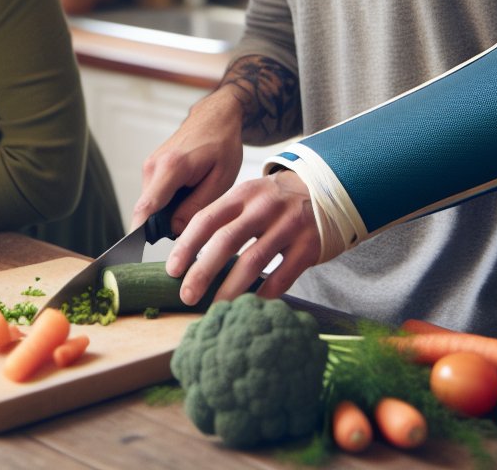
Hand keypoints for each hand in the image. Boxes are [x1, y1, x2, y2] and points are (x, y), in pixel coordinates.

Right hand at [130, 87, 245, 236]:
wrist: (215, 117)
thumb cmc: (223, 145)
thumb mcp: (221, 179)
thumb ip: (197, 207)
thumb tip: (173, 231)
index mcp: (171, 167)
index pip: (146, 207)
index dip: (138, 234)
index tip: (133, 256)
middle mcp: (153, 166)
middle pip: (148, 212)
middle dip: (161, 230)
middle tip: (186, 239)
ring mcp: (149, 166)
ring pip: (152, 206)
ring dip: (167, 216)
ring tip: (193, 209)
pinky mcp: (151, 168)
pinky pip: (155, 196)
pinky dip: (167, 205)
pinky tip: (188, 199)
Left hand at [165, 170, 320, 303]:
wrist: (325, 190)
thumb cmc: (275, 200)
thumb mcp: (250, 196)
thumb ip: (225, 218)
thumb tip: (189, 256)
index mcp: (243, 194)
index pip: (207, 219)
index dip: (186, 245)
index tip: (172, 269)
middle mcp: (264, 207)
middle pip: (226, 240)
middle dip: (202, 271)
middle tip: (187, 295)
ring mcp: (288, 225)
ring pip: (253, 261)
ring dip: (231, 288)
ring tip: (216, 307)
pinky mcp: (309, 245)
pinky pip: (283, 275)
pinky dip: (265, 293)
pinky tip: (252, 304)